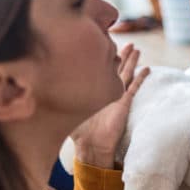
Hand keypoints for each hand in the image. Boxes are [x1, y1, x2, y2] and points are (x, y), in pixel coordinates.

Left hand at [70, 43, 149, 168]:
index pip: (99, 69)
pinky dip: (140, 78)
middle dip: (122, 54)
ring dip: (132, 61)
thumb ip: (59, 96)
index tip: (103, 43)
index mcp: (94, 90)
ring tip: (137, 49)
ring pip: (126, 73)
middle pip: (116, 68)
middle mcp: (106, 91)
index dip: (102, 56)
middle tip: (128, 43)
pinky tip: (147, 69)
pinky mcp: (124, 103)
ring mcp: (116, 96)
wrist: (91, 146)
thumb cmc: (78, 131)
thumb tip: (43, 84)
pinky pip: (133, 87)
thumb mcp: (66, 108)